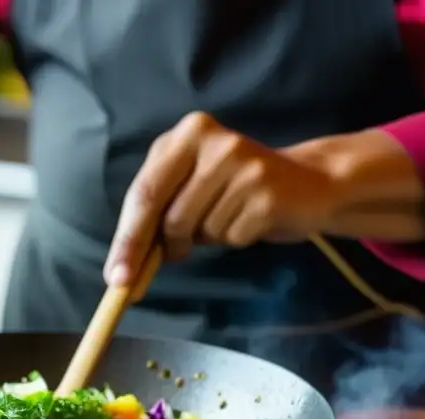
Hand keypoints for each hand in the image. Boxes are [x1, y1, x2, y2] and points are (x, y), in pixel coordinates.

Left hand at [104, 112, 341, 286]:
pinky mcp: (267, 195)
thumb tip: (124, 266)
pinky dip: (234, 239)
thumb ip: (159, 210)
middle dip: (162, 248)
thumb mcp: (193, 184)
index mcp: (187, 134)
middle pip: (169, 215)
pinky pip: (231, 237)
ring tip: (225, 218)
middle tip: (166, 262)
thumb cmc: (236, 188)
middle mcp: (214, 143)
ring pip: (199, 230)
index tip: (115, 277)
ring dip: (206, 238)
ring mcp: (243, 166)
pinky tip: (248, 220)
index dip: (127, 238)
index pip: (145, 192)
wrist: (309, 183)